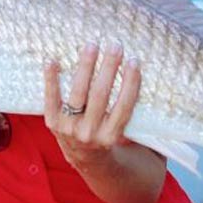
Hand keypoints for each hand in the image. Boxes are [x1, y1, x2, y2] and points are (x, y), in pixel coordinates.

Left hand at [44, 43, 141, 170]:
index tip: (135, 61)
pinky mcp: (52, 123)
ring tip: (92, 46)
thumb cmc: (109, 135)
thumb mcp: (125, 133)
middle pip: (100, 95)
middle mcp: (89, 134)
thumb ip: (136, 115)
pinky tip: (52, 60)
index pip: (123, 106)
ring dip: (85, 67)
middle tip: (115, 46)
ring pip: (78, 93)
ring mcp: (69, 129)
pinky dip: (51, 79)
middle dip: (109, 68)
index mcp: (111, 137)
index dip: (130, 83)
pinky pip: (50, 98)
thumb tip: (152, 79)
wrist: (82, 157)